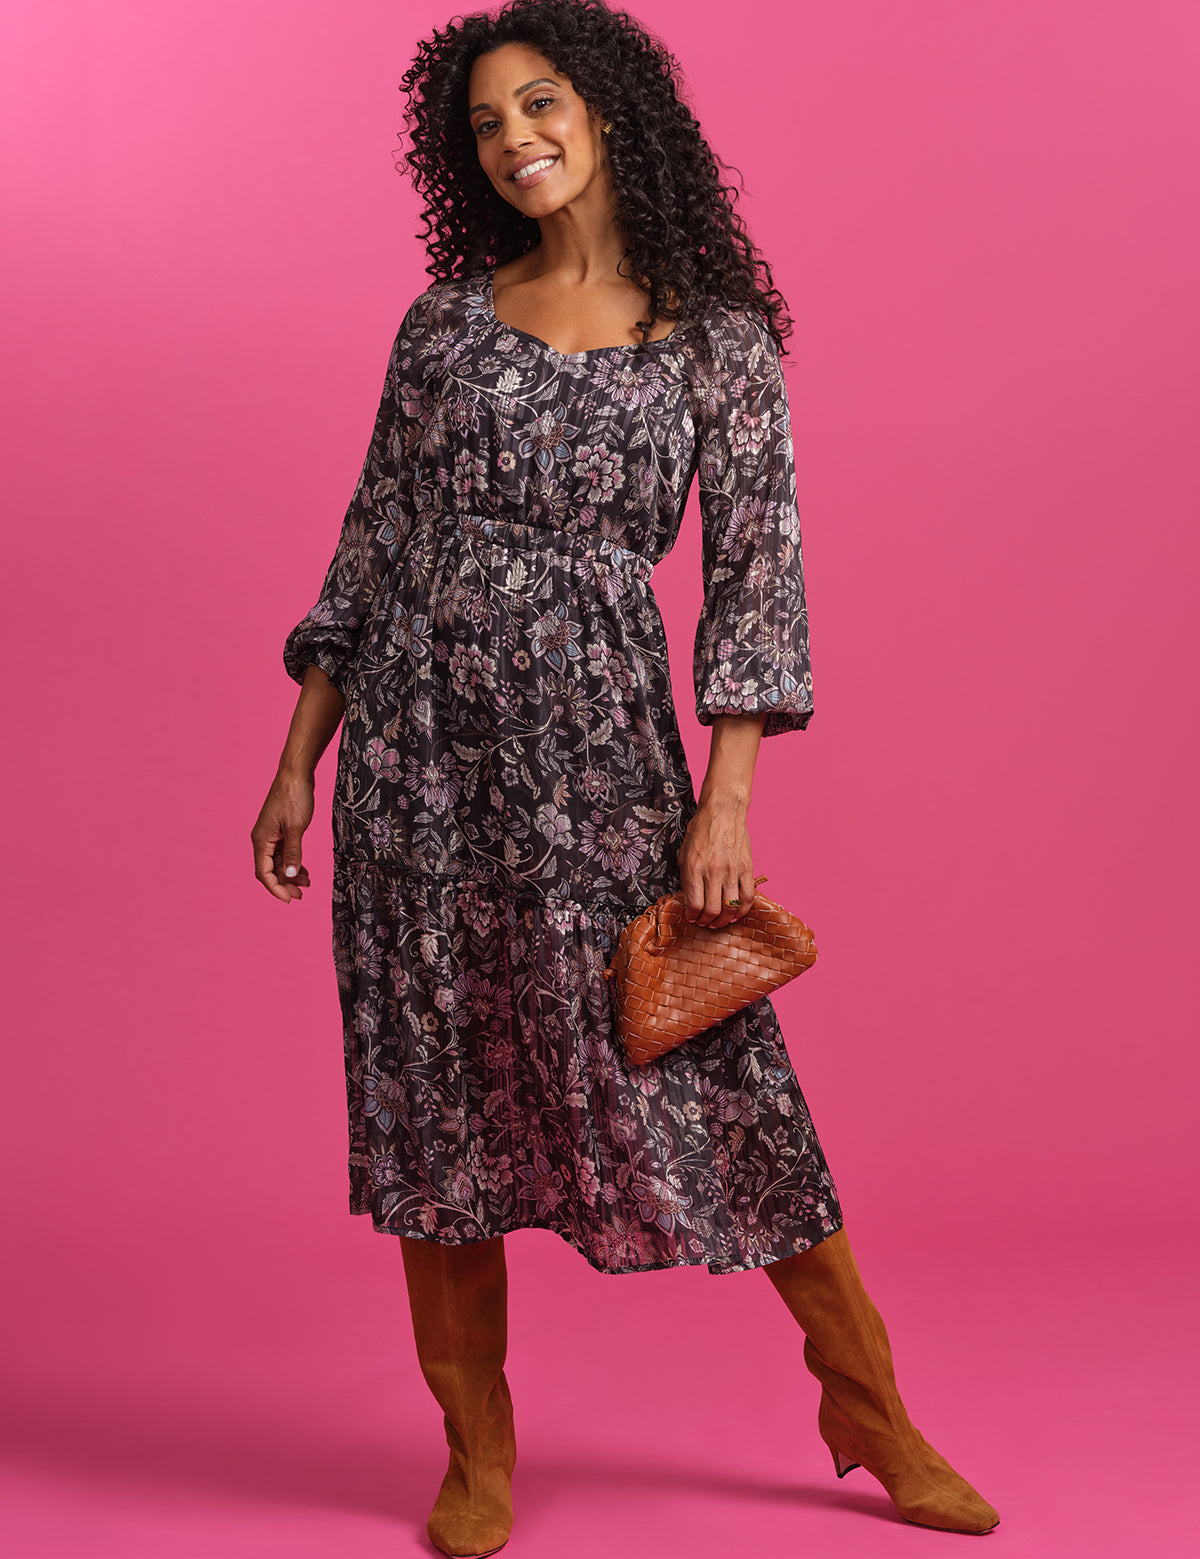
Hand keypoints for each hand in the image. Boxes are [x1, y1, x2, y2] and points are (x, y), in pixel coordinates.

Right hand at [251, 768, 314, 901]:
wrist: (296, 773)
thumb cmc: (294, 797)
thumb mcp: (296, 827)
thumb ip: (293, 852)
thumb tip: (289, 875)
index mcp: (261, 840)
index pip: (264, 873)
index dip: (276, 888)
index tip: (290, 899)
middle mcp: (263, 839)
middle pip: (270, 870)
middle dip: (285, 884)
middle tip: (301, 895)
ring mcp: (271, 835)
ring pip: (278, 862)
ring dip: (290, 874)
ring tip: (307, 883)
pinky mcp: (281, 830)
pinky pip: (284, 852)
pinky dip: (293, 862)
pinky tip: (304, 869)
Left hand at [676, 792, 757, 928]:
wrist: (723, 812)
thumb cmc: (701, 830)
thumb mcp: (684, 853)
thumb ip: (686, 877)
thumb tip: (690, 898)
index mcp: (694, 868)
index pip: (694, 904)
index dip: (692, 916)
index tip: (692, 917)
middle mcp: (713, 872)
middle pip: (712, 910)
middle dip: (707, 921)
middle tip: (705, 922)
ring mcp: (732, 871)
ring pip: (731, 908)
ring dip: (724, 920)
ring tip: (720, 920)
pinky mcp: (746, 868)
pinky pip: (748, 897)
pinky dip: (743, 910)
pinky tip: (737, 913)